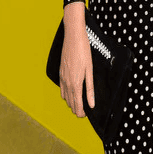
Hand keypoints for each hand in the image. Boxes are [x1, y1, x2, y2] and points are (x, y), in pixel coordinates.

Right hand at [59, 2, 94, 117]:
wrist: (73, 37)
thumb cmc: (84, 52)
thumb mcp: (90, 70)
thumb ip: (90, 89)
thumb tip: (91, 105)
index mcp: (75, 84)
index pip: (77, 105)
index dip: (81, 113)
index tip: (85, 116)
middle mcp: (67, 83)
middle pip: (70, 103)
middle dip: (76, 109)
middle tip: (83, 112)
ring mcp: (62, 77)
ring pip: (65, 96)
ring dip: (71, 101)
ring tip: (78, 103)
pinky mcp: (60, 71)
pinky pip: (62, 88)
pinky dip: (66, 93)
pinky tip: (70, 92)